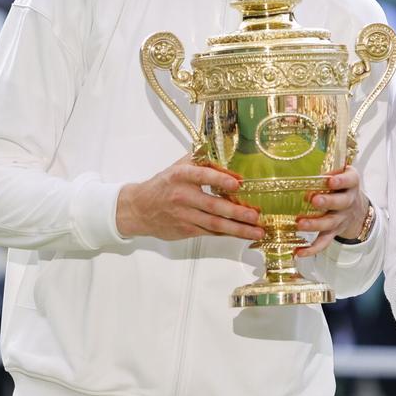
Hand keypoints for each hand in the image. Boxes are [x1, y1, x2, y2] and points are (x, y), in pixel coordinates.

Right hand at [116, 153, 263, 241]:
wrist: (139, 209)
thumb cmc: (164, 184)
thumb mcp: (179, 166)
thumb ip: (202, 161)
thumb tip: (230, 164)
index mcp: (181, 176)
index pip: (202, 175)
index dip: (219, 179)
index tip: (237, 183)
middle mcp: (183, 196)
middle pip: (213, 206)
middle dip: (237, 213)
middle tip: (255, 216)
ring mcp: (184, 216)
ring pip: (214, 224)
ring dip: (238, 229)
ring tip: (256, 231)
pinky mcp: (185, 230)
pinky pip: (210, 232)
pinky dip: (227, 233)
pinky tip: (242, 234)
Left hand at [294, 166, 368, 256]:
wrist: (356, 209)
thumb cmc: (342, 186)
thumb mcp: (342, 172)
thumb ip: (329, 166)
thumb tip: (301, 153)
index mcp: (351, 184)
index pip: (349, 180)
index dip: (340, 181)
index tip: (329, 180)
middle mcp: (348, 202)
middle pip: (340, 203)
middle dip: (327, 202)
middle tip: (313, 200)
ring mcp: (341, 219)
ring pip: (330, 223)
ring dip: (315, 224)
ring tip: (300, 224)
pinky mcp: (333, 232)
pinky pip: (324, 242)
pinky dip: (312, 249)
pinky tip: (298, 252)